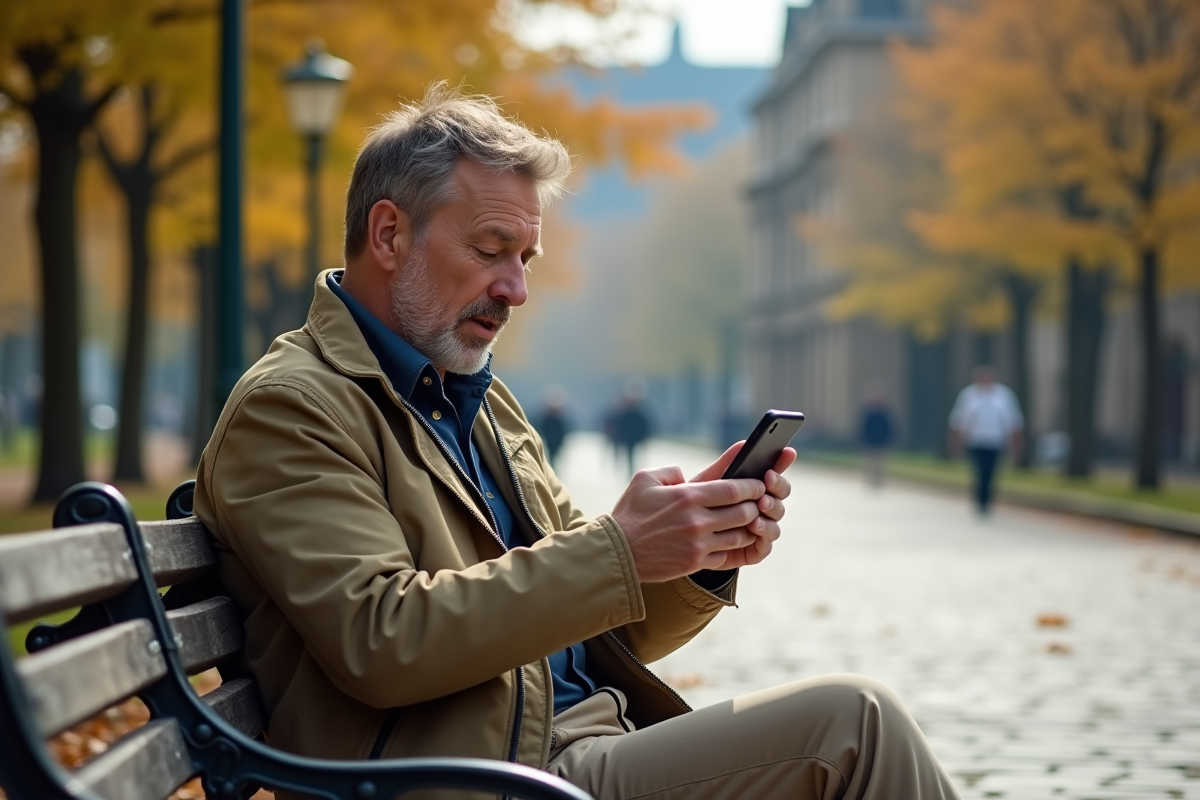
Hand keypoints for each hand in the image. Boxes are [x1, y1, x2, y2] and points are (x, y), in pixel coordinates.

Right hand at [610, 443, 794, 582]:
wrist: (617, 553)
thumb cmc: (629, 514)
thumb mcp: (644, 480)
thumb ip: (671, 471)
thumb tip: (687, 474)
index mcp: (687, 496)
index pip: (733, 489)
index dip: (752, 486)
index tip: (758, 484)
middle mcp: (697, 520)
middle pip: (744, 512)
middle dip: (756, 506)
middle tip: (759, 502)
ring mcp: (698, 544)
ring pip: (739, 536)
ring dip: (749, 528)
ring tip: (750, 522)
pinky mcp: (695, 562)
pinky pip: (726, 555)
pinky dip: (733, 548)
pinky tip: (733, 541)